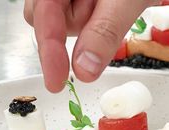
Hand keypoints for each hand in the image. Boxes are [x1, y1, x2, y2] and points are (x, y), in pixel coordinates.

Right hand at [24, 0, 159, 92]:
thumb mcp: (126, 0)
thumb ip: (104, 32)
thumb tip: (84, 70)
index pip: (42, 18)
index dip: (50, 54)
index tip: (56, 83)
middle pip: (46, 19)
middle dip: (77, 28)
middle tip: (106, 12)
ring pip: (63, 20)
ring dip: (88, 23)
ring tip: (114, 3)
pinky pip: (77, 15)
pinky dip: (93, 19)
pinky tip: (108, 5)